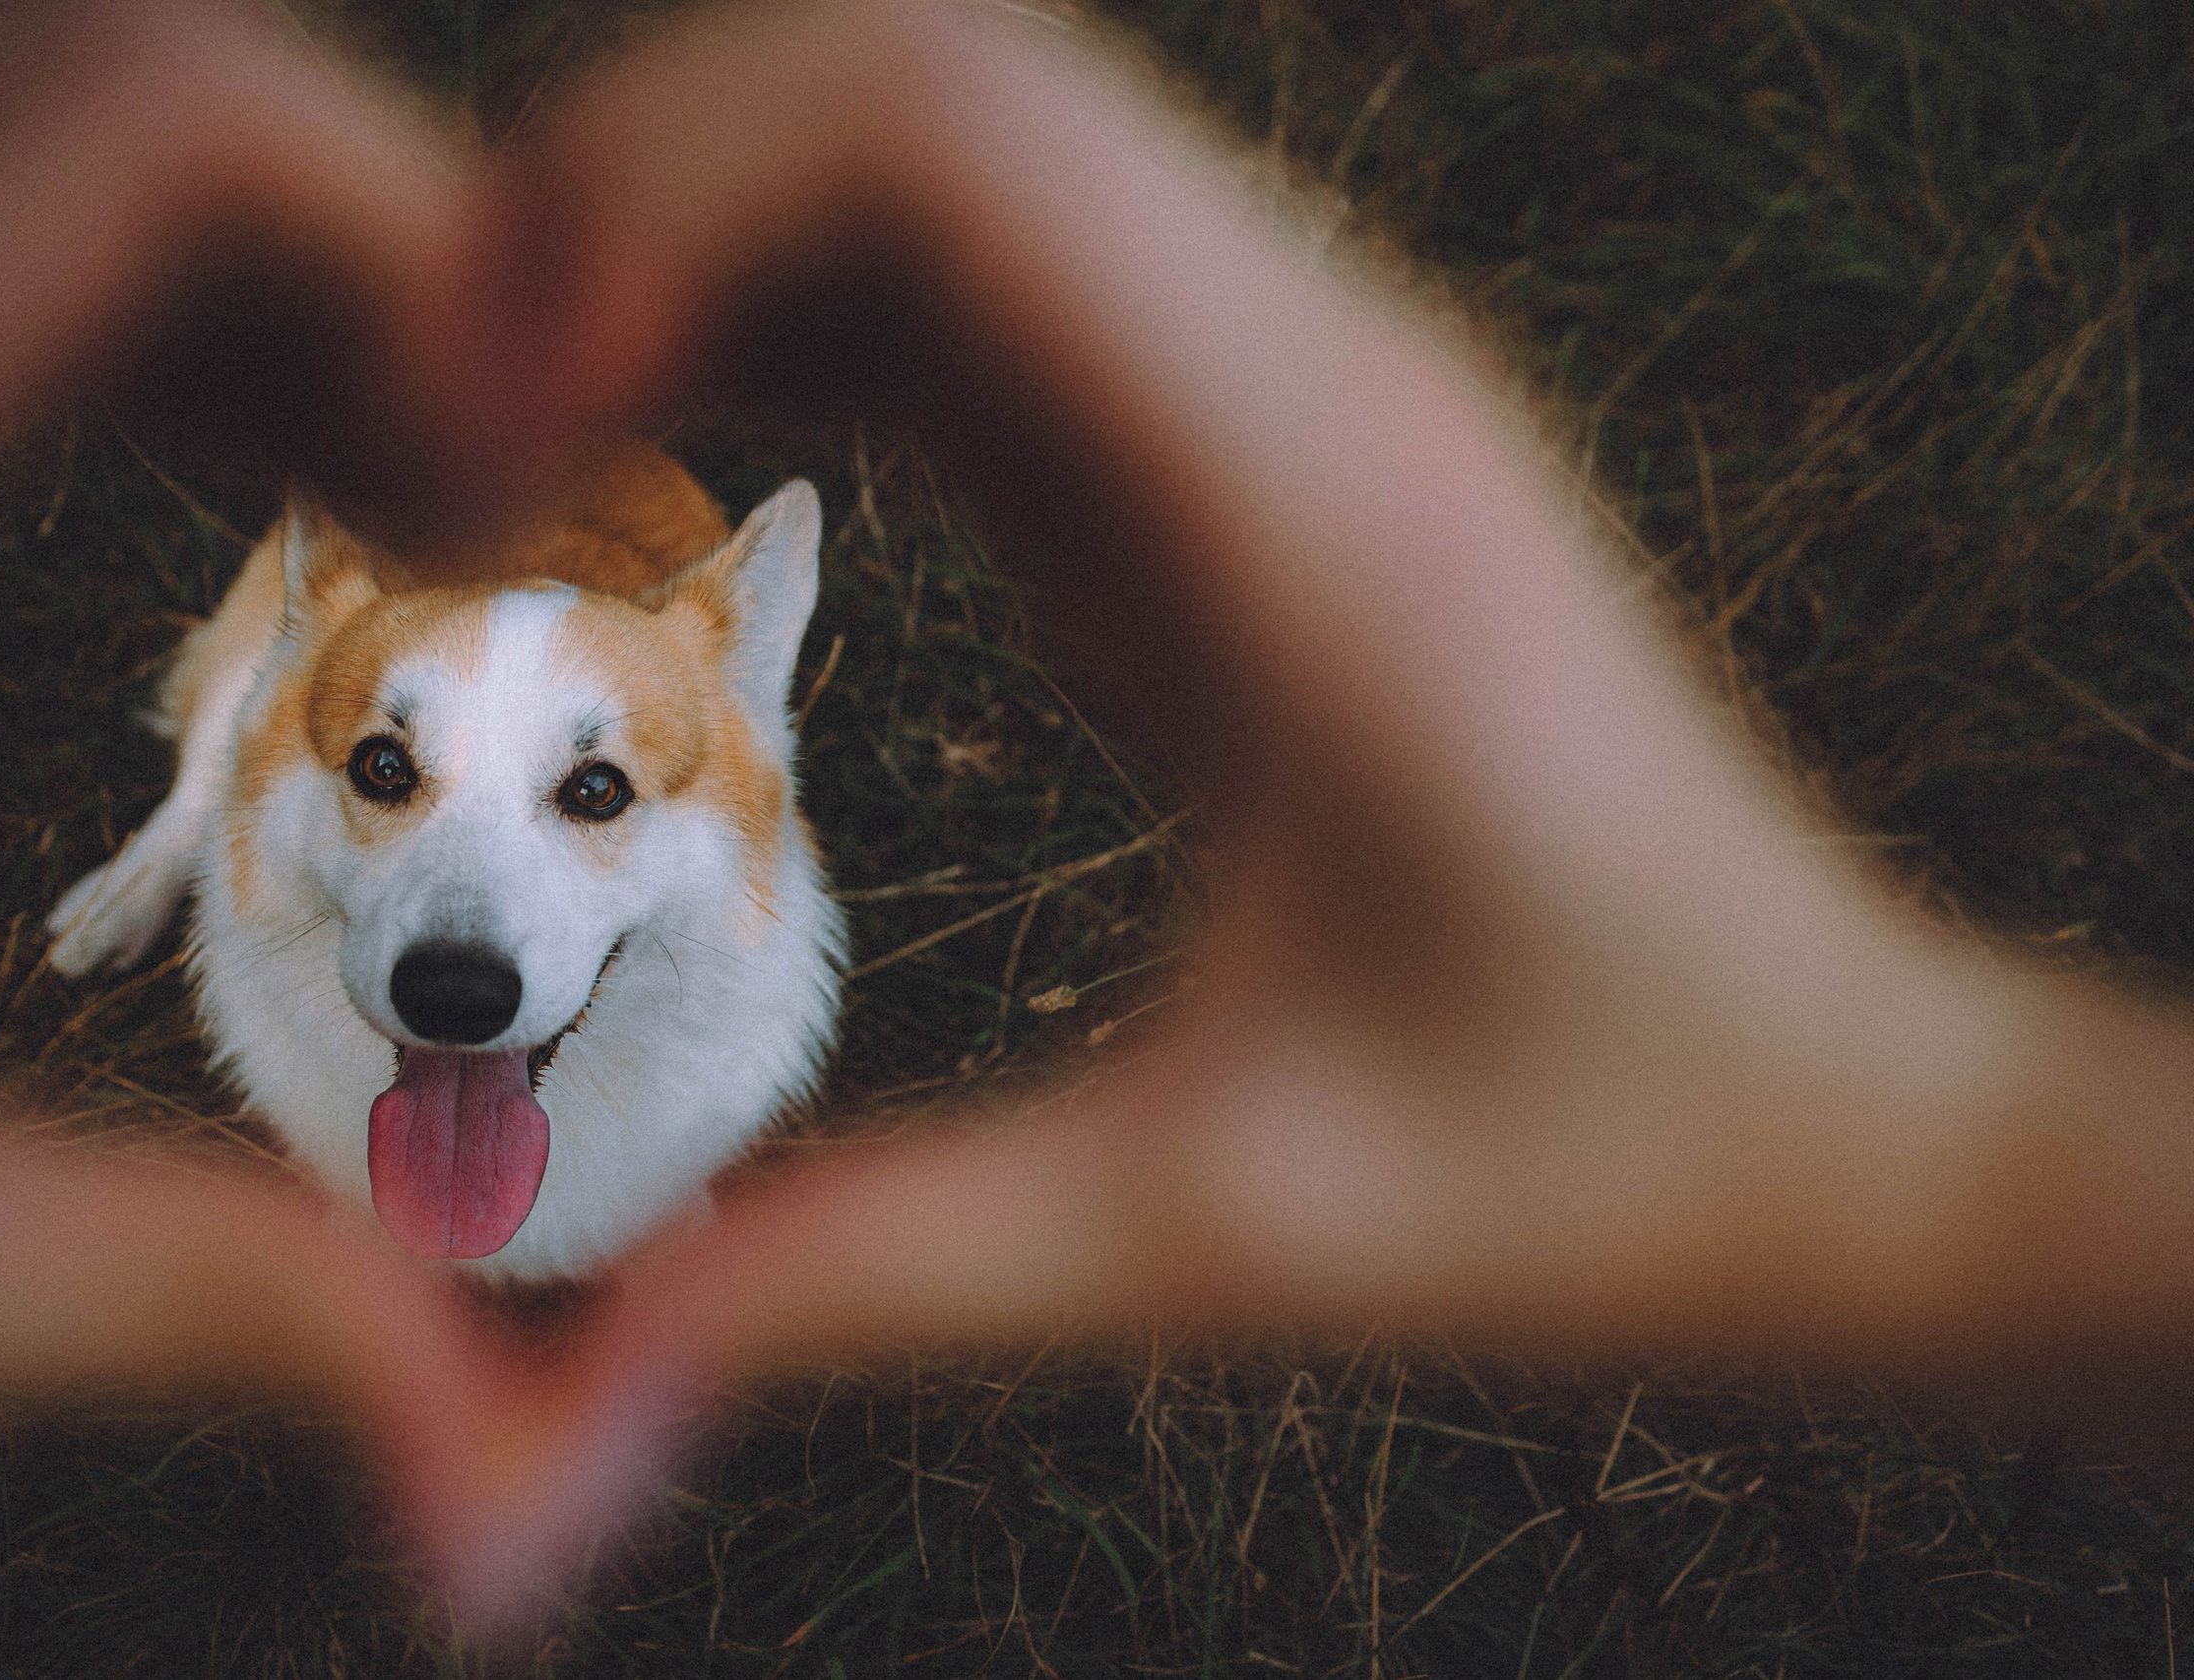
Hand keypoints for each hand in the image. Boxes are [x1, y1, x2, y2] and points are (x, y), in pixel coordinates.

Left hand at [0, 0, 667, 1621]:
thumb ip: (213, 1324)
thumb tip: (523, 1491)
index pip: (144, 136)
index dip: (411, 254)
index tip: (508, 494)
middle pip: (102, 71)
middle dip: (358, 238)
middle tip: (462, 489)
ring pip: (7, 120)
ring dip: (242, 262)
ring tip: (363, 486)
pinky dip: (113, 292)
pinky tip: (186, 472)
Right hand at [499, 0, 2193, 1464]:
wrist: (1839, 1127)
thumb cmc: (1589, 1175)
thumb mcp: (1211, 1241)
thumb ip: (869, 1280)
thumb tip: (551, 1409)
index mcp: (1305, 496)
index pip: (957, 144)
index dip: (664, 195)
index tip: (485, 402)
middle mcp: (1313, 373)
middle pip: (931, 80)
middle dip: (650, 180)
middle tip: (451, 408)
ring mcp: (1298, 390)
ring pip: (963, 151)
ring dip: (724, 225)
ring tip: (525, 422)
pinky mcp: (1268, 455)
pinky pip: (1007, 282)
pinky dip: (817, 308)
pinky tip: (694, 445)